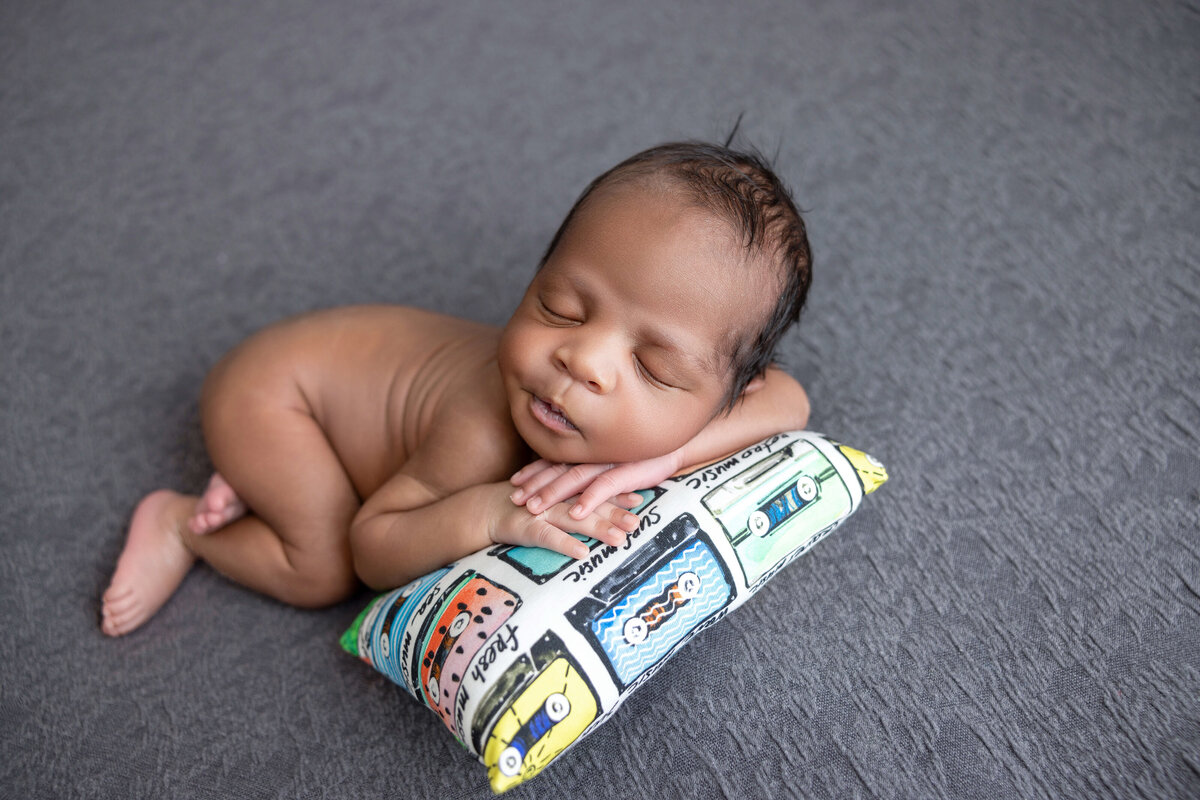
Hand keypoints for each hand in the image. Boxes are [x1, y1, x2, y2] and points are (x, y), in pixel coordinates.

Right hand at [489, 484, 639, 559]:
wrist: (486, 509)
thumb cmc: (526, 505)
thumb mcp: (553, 499)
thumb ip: (577, 499)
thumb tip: (608, 503)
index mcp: (565, 490)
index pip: (595, 490)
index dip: (617, 494)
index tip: (640, 500)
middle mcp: (557, 497)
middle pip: (590, 504)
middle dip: (615, 513)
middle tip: (637, 523)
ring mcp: (543, 511)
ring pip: (575, 519)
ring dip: (598, 528)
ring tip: (619, 539)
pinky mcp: (528, 527)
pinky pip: (549, 537)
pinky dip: (566, 544)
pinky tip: (582, 553)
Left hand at [509, 451, 681, 520]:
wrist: (676, 445)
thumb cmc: (642, 454)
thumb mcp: (612, 458)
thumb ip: (592, 465)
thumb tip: (571, 479)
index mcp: (589, 450)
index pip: (555, 459)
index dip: (533, 470)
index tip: (514, 482)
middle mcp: (595, 453)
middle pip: (558, 469)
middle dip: (534, 485)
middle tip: (514, 499)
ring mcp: (610, 461)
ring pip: (575, 477)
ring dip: (553, 493)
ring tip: (534, 509)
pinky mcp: (629, 471)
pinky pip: (605, 487)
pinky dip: (589, 500)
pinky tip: (575, 513)